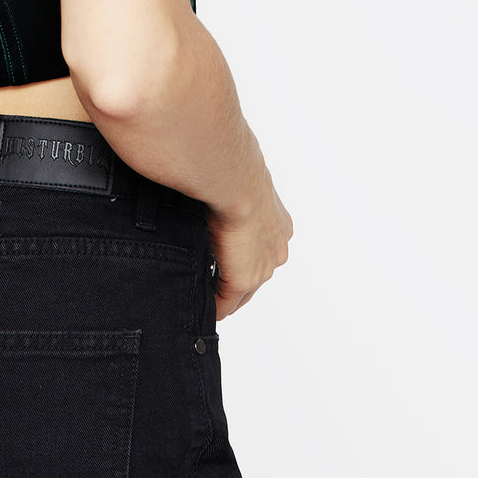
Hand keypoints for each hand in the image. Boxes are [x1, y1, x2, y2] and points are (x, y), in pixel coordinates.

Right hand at [207, 176, 292, 319]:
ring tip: (205, 294)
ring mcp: (262, 267)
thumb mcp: (240, 183)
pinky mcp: (243, 279)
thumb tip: (217, 184)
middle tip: (214, 282)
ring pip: (242, 292)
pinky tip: (200, 307)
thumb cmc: (234, 170)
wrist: (236, 181)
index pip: (261, 251)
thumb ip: (234, 193)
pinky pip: (226, 303)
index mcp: (278, 226)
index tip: (225, 257)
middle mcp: (276, 250)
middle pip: (255, 275)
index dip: (243, 257)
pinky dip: (214, 306)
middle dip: (235, 279)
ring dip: (224, 293)